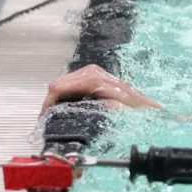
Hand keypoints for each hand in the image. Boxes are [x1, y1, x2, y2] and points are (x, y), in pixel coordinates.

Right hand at [41, 64, 160, 113]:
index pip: (59, 87)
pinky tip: (66, 106)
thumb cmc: (134, 112)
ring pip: (62, 83)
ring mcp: (93, 72)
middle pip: (57, 84)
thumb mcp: (117, 114)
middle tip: (46, 120)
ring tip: (54, 115)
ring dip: (57, 98)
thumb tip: (75, 112)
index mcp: (93, 80)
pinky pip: (71, 82)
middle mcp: (92, 72)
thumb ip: (98, 110)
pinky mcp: (94, 75)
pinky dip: (65, 94)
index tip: (44, 120)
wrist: (147, 107)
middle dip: (50, 102)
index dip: (48, 104)